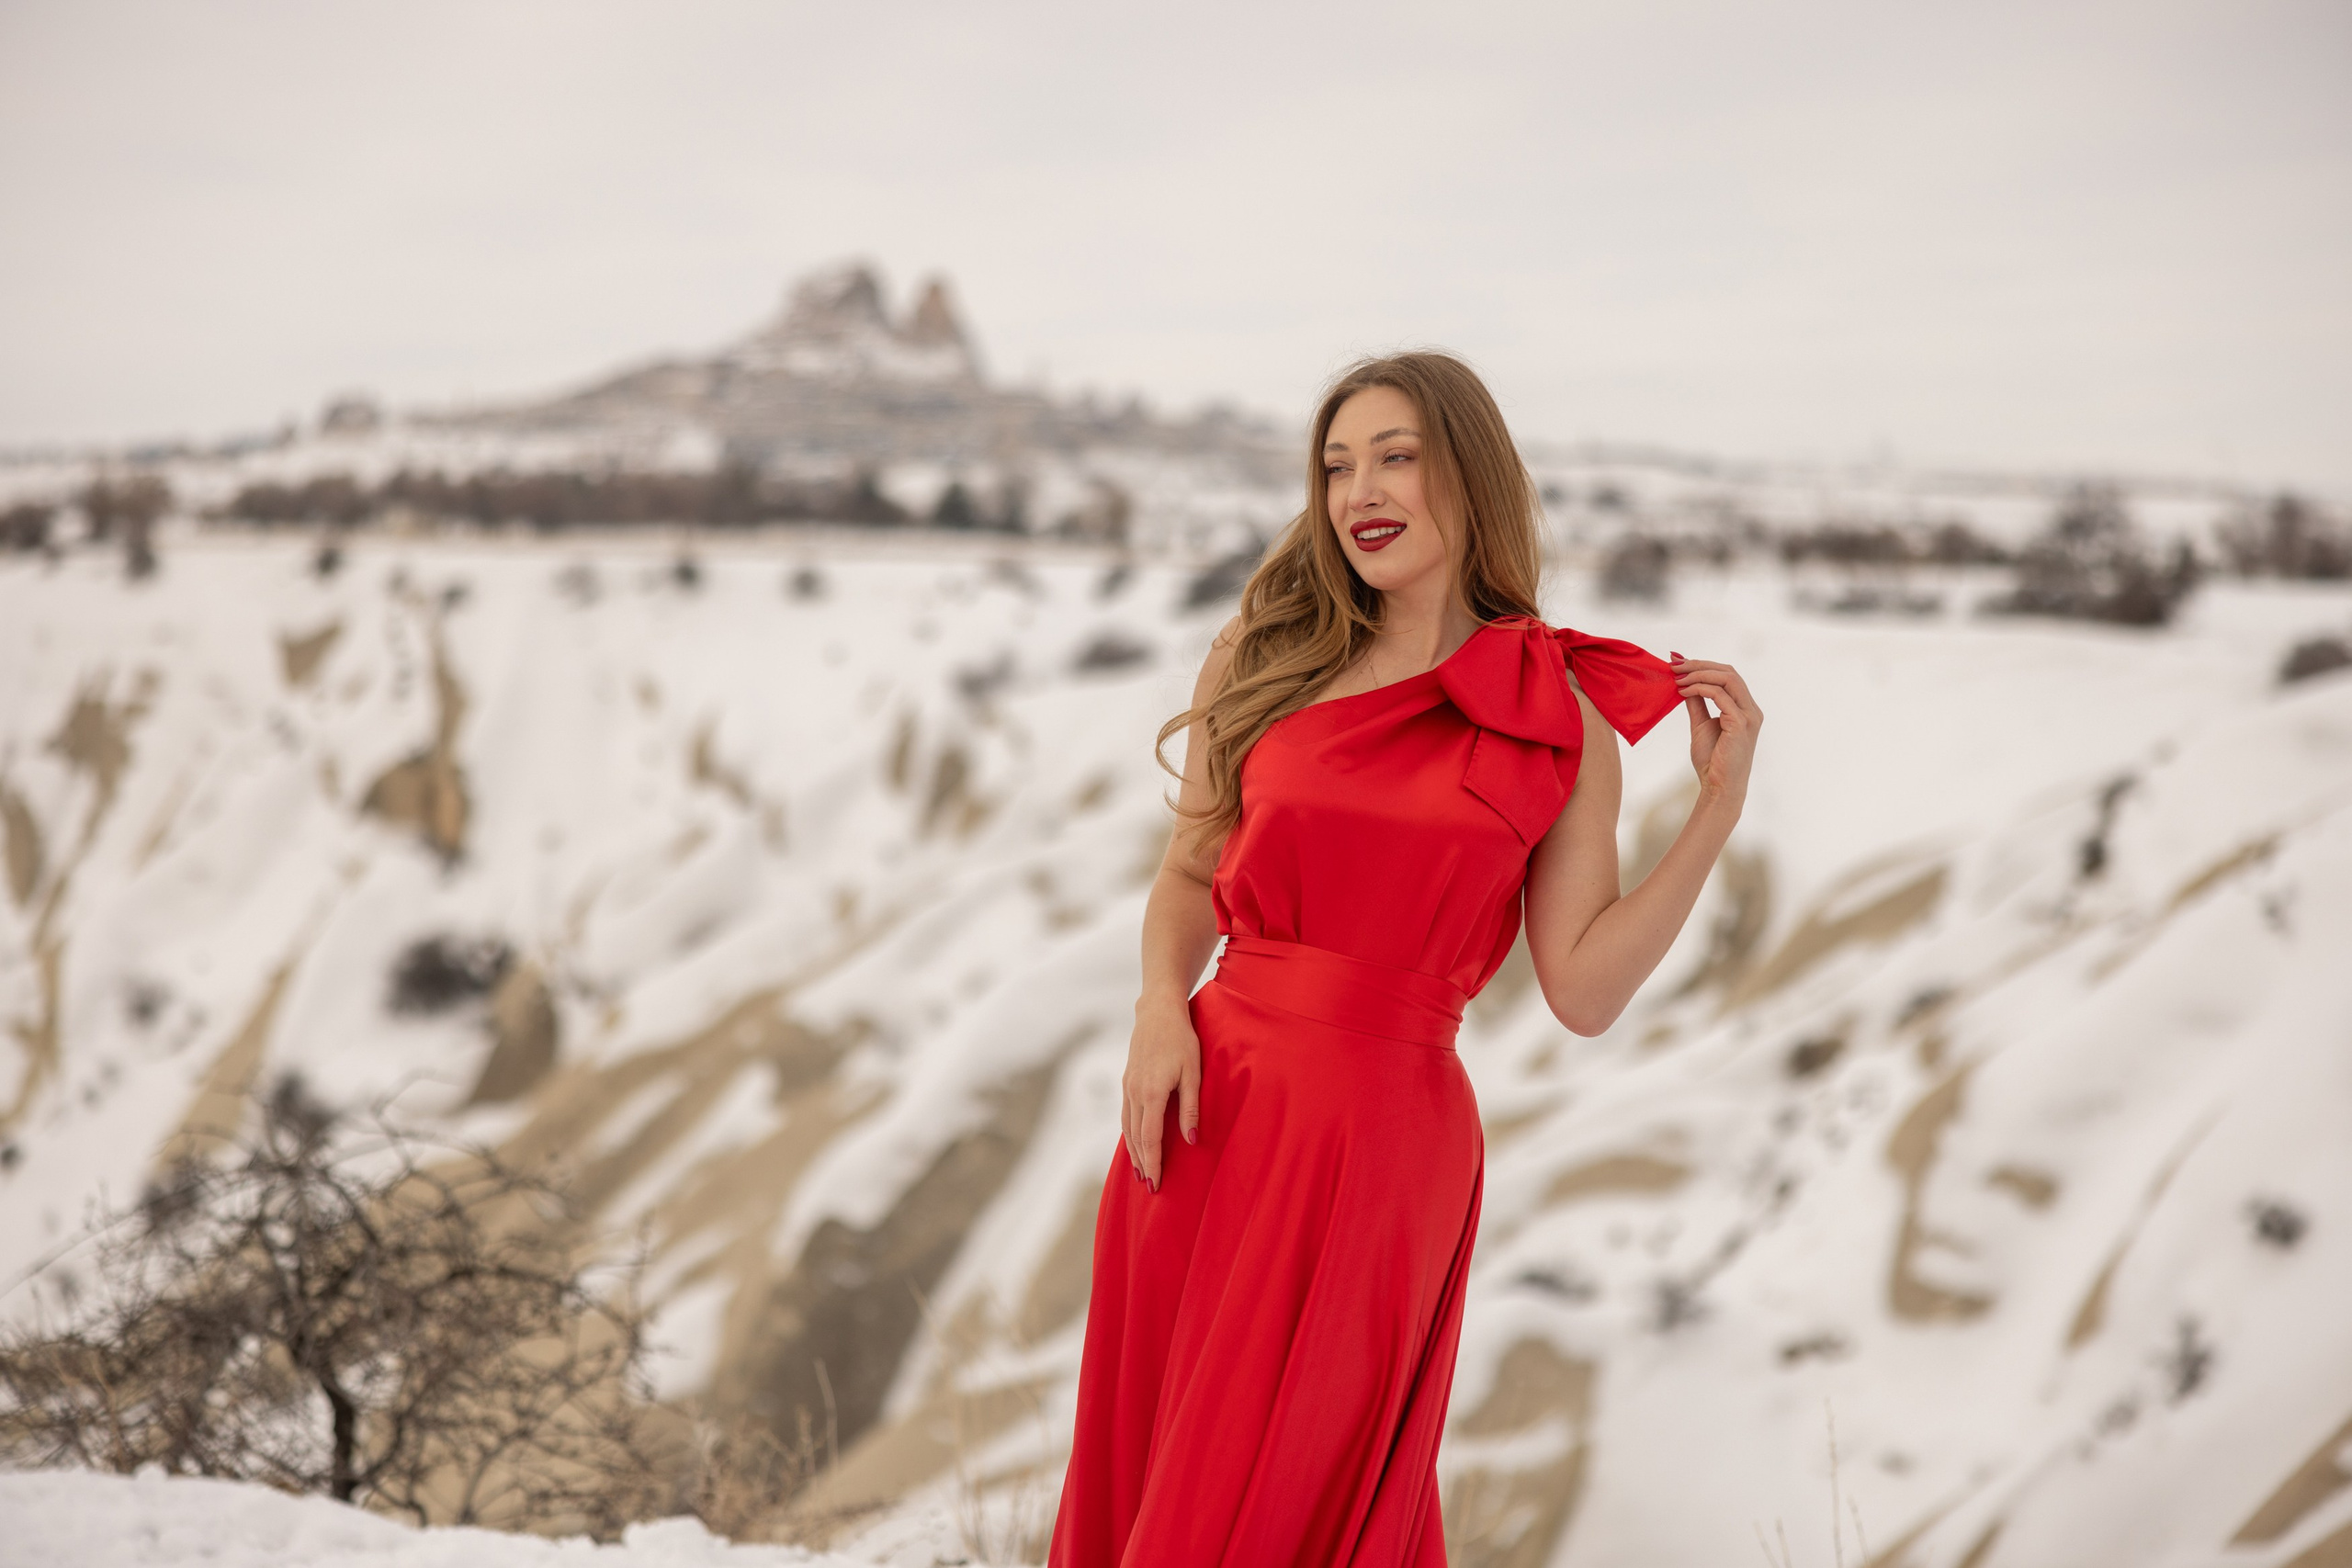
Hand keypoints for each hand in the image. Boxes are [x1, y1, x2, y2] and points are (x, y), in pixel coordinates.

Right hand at [1121, 995, 1200, 1191]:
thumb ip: (1191, 1107)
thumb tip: (1191, 1140)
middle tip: (1150, 1187)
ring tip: (1140, 1172)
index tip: (1156, 1183)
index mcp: (1151, 1093)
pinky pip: (1125, 1116)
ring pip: (1127, 1128)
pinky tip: (1135, 1142)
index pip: (1150, 1138)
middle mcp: (1134, 1093)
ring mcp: (1128, 1087)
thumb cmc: (1181, 1039)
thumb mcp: (1193, 1072)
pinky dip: (1129, 1135)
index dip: (1153, 1162)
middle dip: (1142, 1163)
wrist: (1157, 1012)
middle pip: (1135, 1137)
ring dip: (1134, 1152)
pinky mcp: (1127, 1081)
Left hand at [1669, 653, 1760, 806]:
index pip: (1727, 675)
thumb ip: (1696, 703)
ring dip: (1698, 673)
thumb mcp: (1701, 725)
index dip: (1703, 665)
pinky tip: (1683, 692)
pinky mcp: (1741, 723)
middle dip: (1699, 664)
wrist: (1718, 787)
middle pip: (1729, 671)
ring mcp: (1748, 715)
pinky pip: (1720, 695)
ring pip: (1727, 678)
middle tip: (1674, 665)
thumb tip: (1684, 682)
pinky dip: (1699, 688)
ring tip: (1676, 677)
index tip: (1677, 662)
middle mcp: (1751, 709)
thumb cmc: (1712, 760)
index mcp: (1745, 708)